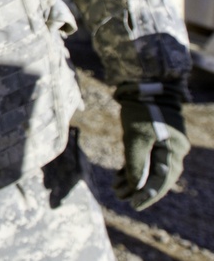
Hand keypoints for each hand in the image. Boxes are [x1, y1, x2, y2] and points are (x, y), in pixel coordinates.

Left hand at [113, 81, 189, 209]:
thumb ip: (137, 162)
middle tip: (122, 198)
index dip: (149, 194)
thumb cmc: (141, 110)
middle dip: (140, 189)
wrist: (144, 85)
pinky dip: (135, 167)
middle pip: (158, 176)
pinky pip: (148, 159)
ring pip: (151, 168)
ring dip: (135, 180)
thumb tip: (136, 187)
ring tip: (116, 189)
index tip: (134, 205)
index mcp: (173, 151)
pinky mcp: (156, 139)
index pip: (162, 179)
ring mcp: (166, 145)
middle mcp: (174, 150)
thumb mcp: (136, 136)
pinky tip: (120, 176)